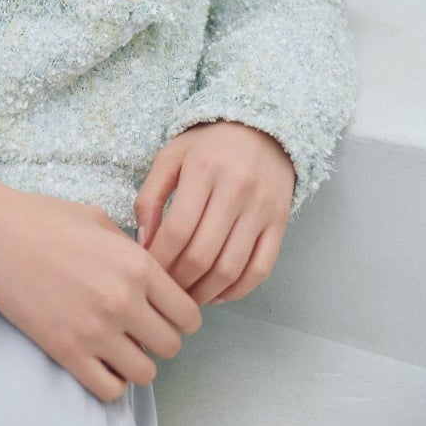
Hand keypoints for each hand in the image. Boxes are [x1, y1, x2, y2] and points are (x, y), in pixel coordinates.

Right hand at [0, 176, 201, 402]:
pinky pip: (110, 389)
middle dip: (162, 337)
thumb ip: (133, 251)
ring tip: (120, 343)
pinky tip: (100, 358)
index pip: (188, 313)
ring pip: (146, 372)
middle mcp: (123, 299)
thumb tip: (155, 277)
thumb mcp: (101, 220)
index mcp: (137, 263)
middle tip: (142, 326)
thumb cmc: (44, 217)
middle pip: (172, 346)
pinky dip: (111, 380)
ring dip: (137, 360)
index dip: (182, 315)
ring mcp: (95, 329)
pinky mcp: (66, 351)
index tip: (167, 312)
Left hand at [134, 121, 295, 306]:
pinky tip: (217, 293)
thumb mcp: (171, 157)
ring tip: (187, 296)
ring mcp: (261, 208)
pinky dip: (237, 290)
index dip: (159, 260)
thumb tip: (144, 243)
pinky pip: (260, 269)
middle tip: (165, 290)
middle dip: (179, 281)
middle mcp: (236, 189)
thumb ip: (150, 197)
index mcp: (203, 169)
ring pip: (231, 268)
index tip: (148, 273)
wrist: (261, 129)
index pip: (177, 230)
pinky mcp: (280, 222)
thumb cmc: (208, 146)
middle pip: (203, 254)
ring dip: (205, 292)